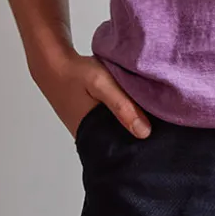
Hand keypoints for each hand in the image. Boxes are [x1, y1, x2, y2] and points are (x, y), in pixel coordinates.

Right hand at [29, 50, 151, 139]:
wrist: (52, 63)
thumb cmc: (76, 73)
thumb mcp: (101, 84)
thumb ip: (121, 105)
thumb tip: (144, 133)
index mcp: (92, 136)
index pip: (121, 152)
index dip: (140, 149)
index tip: (161, 143)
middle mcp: (90, 138)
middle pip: (121, 143)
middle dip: (139, 138)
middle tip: (162, 131)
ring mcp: (89, 129)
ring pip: (117, 133)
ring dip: (131, 125)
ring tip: (154, 120)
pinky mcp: (90, 119)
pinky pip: (111, 123)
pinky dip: (122, 117)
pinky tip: (136, 109)